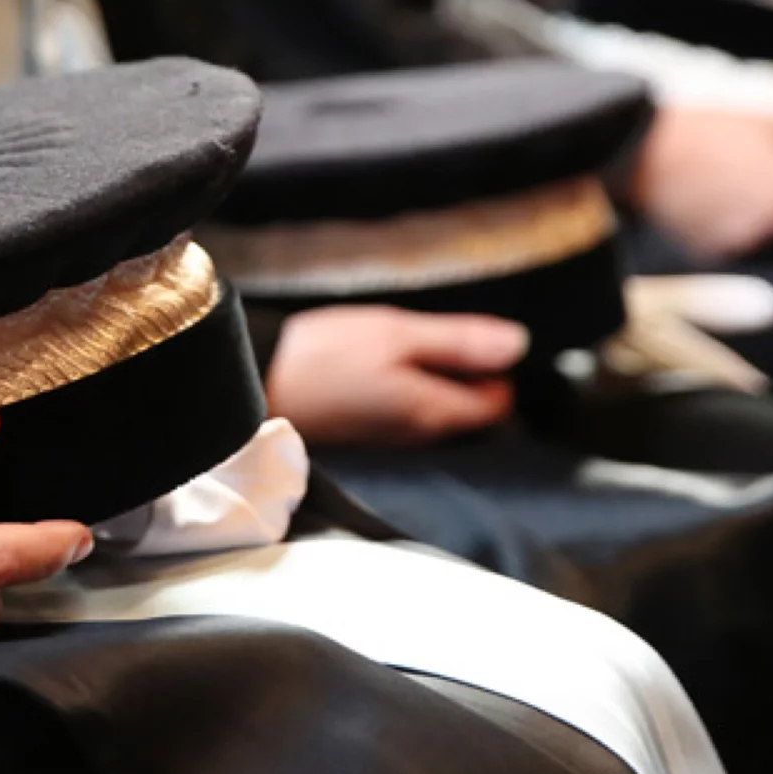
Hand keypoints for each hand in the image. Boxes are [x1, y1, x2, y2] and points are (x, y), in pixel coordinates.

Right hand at [264, 307, 526, 448]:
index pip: (500, 402)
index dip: (493, 366)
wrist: (253, 383)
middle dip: (465, 372)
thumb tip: (519, 345)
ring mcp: (396, 440)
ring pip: (440, 408)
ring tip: (400, 347)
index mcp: (435, 414)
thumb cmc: (324, 355)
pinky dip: (408, 386)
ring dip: (434, 376)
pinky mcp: (372, 435)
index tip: (463, 339)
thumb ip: (460, 342)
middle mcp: (422, 438)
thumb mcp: (397, 334)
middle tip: (430, 338)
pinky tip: (380, 365)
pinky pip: (411, 411)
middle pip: (472, 409)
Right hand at [626, 107, 772, 261]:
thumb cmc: (708, 132)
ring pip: (756, 232)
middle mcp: (767, 230)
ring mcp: (735, 244)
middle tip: (751, 167)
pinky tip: (702, 195)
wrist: (643, 151)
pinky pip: (726, 240)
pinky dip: (720, 223)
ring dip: (749, 213)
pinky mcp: (706, 253)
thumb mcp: (768, 122)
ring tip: (722, 178)